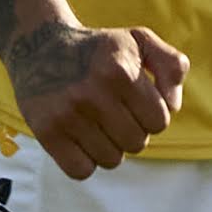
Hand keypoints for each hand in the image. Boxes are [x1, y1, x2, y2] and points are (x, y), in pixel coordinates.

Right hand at [8, 21, 185, 177]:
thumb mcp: (140, 40)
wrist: (39, 46)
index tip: (134, 102)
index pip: (159, 121)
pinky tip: (79, 138)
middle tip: (113, 112)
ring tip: (95, 123)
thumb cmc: (100, 50)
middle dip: (131, 131)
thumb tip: (172, 106)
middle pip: (137, 143)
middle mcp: (94, 92)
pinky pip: (81, 170)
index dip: (151, 115)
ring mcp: (68, 113)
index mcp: (121, 70)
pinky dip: (84, 161)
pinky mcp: (46, 131)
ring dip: (108, 146)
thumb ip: (172, 66)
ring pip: (111, 159)